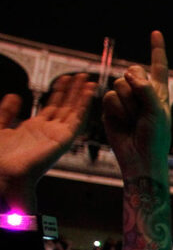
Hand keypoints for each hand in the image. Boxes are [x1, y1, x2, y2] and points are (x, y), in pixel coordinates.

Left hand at [0, 74, 95, 210]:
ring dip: (80, 94)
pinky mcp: (64, 139)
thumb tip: (15, 95)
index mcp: (34, 130)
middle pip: (65, 106)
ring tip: (86, 78)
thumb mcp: (0, 127)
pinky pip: (77, 119)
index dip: (60, 92)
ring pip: (73, 110)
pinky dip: (83, 105)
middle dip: (73, 90)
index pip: (52, 107)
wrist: (4, 173)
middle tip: (81, 75)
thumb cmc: (0, 158)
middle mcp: (48, 132)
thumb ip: (7, 112)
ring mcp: (58, 135)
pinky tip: (87, 91)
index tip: (65, 79)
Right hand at [101, 32, 170, 181]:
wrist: (139, 156)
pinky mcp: (110, 107)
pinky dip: (116, 109)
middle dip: (136, 85)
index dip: (157, 49)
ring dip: (128, 103)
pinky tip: (122, 122)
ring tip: (134, 120)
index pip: (159, 66)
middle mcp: (141, 91)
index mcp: (158, 91)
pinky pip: (108, 96)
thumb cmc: (155, 137)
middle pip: (132, 69)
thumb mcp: (158, 112)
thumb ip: (146, 90)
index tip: (156, 32)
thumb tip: (129, 75)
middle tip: (142, 108)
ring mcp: (125, 98)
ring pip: (119, 83)